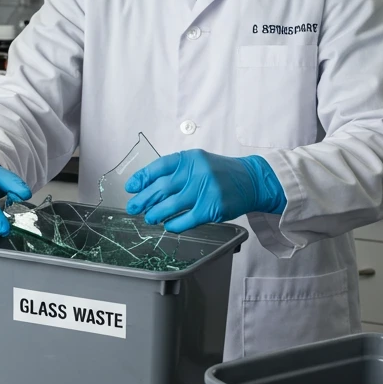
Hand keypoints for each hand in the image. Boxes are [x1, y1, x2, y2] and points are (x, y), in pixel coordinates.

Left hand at [125, 149, 285, 233]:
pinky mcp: (212, 208)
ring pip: (171, 205)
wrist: (252, 180)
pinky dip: (174, 224)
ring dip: (156, 214)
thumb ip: (177, 171)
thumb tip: (148, 187)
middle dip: (143, 199)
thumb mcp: (199, 163)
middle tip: (133, 208)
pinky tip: (168, 225)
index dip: (142, 178)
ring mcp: (205, 190)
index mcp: (190, 158)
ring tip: (149, 218)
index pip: (159, 166)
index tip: (130, 187)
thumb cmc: (222, 173)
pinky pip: (186, 219)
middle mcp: (197, 172)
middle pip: (161, 188)